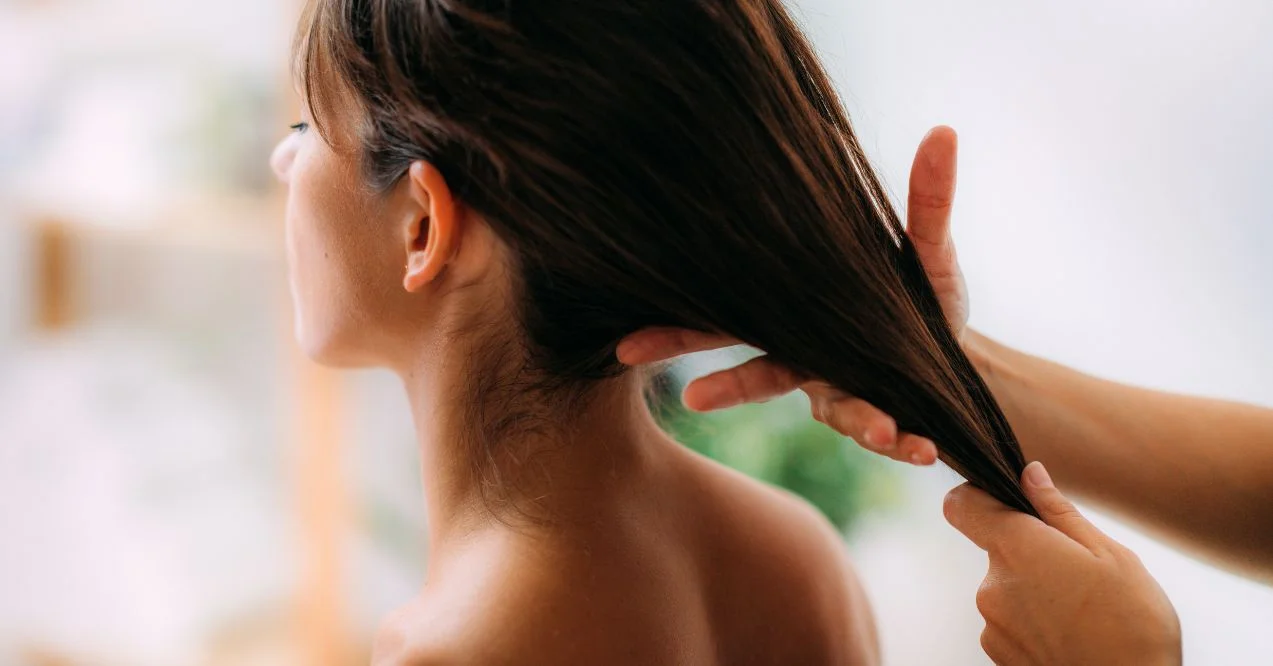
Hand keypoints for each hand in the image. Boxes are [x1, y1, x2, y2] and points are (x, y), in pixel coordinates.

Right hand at [616, 126, 966, 465]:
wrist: (953, 350)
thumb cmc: (917, 294)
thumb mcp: (924, 245)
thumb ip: (927, 200)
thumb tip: (944, 132)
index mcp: (797, 313)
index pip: (726, 321)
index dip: (675, 332)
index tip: (626, 345)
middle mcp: (806, 357)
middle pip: (752, 377)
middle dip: (720, 387)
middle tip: (690, 396)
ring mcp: (840, 390)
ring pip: (835, 411)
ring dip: (856, 421)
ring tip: (883, 431)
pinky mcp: (880, 415)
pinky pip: (890, 431)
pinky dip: (906, 440)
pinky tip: (924, 448)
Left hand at [944, 462, 1180, 665]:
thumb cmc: (1133, 625)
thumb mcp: (1110, 555)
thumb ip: (1059, 512)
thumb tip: (1029, 474)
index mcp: (1017, 548)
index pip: (962, 505)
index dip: (977, 496)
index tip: (1006, 501)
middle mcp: (992, 584)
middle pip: (995, 548)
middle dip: (1029, 551)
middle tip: (1078, 571)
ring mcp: (992, 623)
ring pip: (1006, 587)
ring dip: (1034, 590)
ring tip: (1081, 610)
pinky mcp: (996, 653)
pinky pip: (1009, 621)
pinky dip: (1032, 621)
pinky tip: (1070, 634)